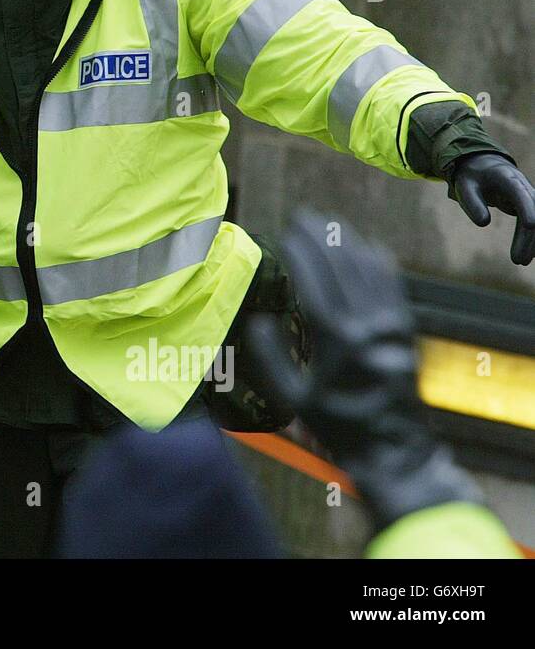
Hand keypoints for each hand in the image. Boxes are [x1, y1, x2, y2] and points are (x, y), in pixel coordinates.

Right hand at [245, 208, 477, 530]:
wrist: (391, 446)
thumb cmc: (336, 424)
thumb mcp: (294, 396)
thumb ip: (272, 357)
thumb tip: (257, 320)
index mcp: (335, 340)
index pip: (315, 280)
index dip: (301, 251)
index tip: (287, 231)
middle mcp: (366, 325)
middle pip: (341, 266)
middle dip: (321, 236)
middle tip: (303, 215)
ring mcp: (389, 324)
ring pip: (368, 268)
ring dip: (348, 241)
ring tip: (329, 223)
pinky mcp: (404, 329)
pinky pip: (392, 284)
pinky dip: (377, 260)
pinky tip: (366, 245)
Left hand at [448, 152, 534, 264]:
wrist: (485, 165)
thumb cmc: (472, 176)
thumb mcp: (464, 186)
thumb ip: (472, 203)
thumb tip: (483, 223)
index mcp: (508, 179)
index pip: (521, 194)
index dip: (528, 209)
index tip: (531, 225)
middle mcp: (524, 187)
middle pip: (534, 212)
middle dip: (529, 237)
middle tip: (518, 260)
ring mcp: (529, 197)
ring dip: (533, 242)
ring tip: (521, 262)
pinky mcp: (528, 206)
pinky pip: (534, 223)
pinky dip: (533, 238)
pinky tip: (530, 255)